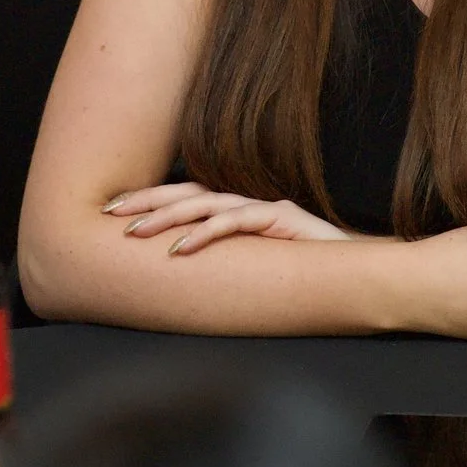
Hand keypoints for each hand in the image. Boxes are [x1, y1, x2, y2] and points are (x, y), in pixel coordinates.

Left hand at [104, 182, 350, 255]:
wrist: (356, 271)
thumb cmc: (303, 273)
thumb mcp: (254, 265)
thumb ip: (224, 261)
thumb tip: (178, 274)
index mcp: (237, 211)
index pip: (186, 197)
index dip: (150, 200)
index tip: (113, 210)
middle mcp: (246, 204)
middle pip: (187, 192)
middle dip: (146, 201)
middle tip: (110, 212)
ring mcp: (262, 209)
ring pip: (205, 203)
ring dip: (167, 217)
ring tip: (135, 232)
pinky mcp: (279, 219)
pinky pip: (235, 223)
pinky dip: (204, 235)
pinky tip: (180, 251)